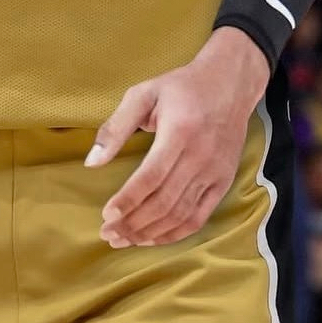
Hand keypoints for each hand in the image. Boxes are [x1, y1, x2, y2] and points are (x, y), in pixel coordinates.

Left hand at [86, 28, 270, 248]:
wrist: (230, 83)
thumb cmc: (181, 87)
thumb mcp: (144, 93)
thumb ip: (115, 127)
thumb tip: (91, 162)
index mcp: (180, 132)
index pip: (151, 177)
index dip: (128, 200)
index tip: (106, 215)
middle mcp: (200, 156)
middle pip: (164, 202)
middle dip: (133, 223)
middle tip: (108, 233)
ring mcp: (215, 172)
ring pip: (181, 215)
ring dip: (150, 233)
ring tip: (123, 239)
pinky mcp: (223, 182)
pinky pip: (199, 217)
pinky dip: (175, 233)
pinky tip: (153, 238)